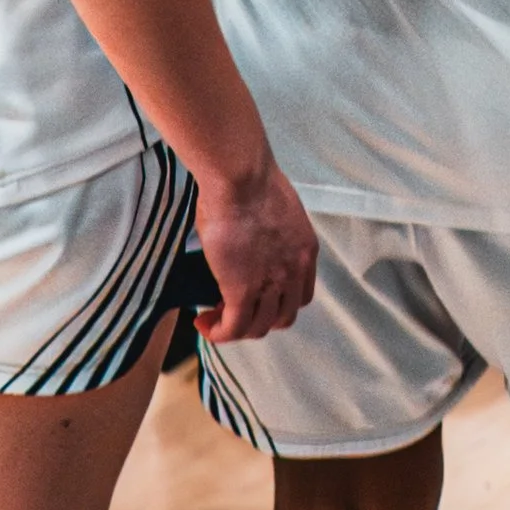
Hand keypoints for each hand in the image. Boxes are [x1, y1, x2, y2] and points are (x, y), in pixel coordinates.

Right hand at [189, 154, 318, 345]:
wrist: (240, 176)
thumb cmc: (249, 178)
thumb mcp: (272, 209)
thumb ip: (268, 231)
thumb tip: (249, 235)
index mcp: (304, 251)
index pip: (300, 295)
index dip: (277, 302)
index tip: (256, 296)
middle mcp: (294, 272)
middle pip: (282, 317)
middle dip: (259, 319)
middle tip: (233, 309)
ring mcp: (270, 284)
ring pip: (258, 327)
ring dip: (236, 328)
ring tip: (214, 318)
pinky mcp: (242, 291)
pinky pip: (233, 328)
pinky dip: (218, 332)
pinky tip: (204, 324)